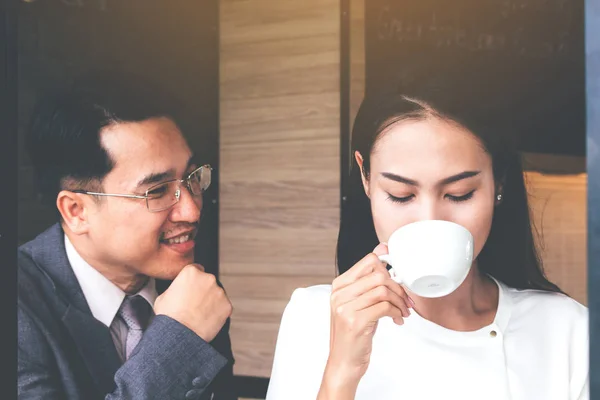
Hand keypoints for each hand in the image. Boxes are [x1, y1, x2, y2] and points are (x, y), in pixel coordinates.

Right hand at [154, 264, 232, 341]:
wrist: (179, 334)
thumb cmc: (169, 316)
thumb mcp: (163, 295)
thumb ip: (175, 287)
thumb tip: (178, 290)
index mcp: (191, 272)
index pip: (196, 270)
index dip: (193, 281)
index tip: (191, 289)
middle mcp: (208, 278)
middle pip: (208, 281)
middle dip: (203, 290)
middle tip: (194, 304)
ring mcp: (219, 291)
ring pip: (216, 294)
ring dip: (211, 301)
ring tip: (199, 314)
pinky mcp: (227, 305)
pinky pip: (223, 307)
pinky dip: (218, 312)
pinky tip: (207, 320)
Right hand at [318, 244, 411, 398]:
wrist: (343, 362)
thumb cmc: (353, 333)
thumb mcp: (358, 304)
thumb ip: (368, 283)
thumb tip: (382, 252)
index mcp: (339, 286)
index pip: (368, 261)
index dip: (388, 268)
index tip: (397, 280)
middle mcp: (339, 294)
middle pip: (378, 275)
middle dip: (398, 287)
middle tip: (404, 300)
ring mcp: (345, 308)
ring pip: (383, 290)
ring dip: (399, 301)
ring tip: (402, 310)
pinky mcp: (355, 322)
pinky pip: (384, 307)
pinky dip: (396, 311)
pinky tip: (397, 319)